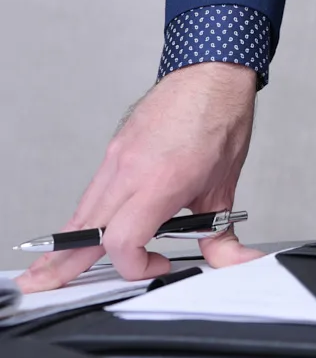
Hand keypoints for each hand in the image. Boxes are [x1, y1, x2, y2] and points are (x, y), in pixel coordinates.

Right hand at [16, 62, 260, 290]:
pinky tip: (75, 230)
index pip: (122, 241)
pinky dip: (83, 215)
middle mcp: (131, 169)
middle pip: (86, 229)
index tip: (159, 264)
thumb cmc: (220, 117)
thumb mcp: (226, 184)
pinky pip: (93, 190)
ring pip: (84, 210)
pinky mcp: (115, 149)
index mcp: (160, 181)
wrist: (212, 71)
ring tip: (46, 268)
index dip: (135, 266)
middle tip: (41, 286)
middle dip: (63, 264)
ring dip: (66, 242)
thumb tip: (232, 260)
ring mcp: (118, 157)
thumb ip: (222, 234)